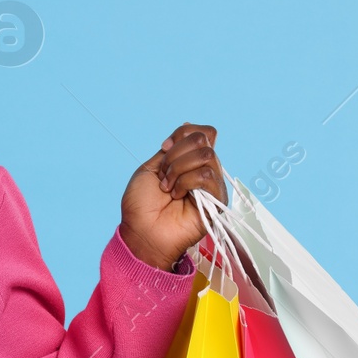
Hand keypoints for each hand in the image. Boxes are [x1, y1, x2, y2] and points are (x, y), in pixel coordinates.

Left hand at [119, 122, 227, 271]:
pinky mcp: (217, 201)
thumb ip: (171, 149)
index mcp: (190, 162)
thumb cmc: (141, 205)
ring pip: (206, 156)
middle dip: (176, 154)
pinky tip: (177, 195)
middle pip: (203, 140)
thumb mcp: (151, 168)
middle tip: (163, 175)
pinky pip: (208, 175)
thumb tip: (186, 126)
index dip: (182, 135)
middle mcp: (204, 171)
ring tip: (167, 188)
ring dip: (178, 169)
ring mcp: (211, 186)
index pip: (202, 133)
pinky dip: (186, 182)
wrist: (141, 231)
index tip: (163, 148)